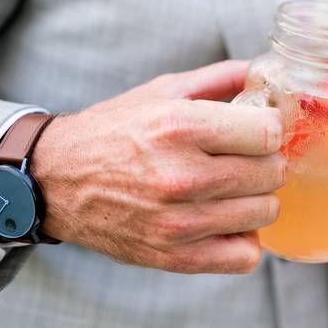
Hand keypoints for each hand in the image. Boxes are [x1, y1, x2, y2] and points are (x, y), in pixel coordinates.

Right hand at [30, 60, 284, 273]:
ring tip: (233, 188)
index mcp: (179, 127)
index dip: (272, 128)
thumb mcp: (164, 91)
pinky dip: (244, 239)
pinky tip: (226, 220)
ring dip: (257, 198)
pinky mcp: (174, 257)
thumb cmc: (115, 131)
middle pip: (272, 172)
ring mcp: (179, 222)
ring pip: (265, 212)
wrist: (55, 181)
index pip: (269, 133)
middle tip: (246, 158)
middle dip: (266, 161)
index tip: (260, 129)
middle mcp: (181, 176)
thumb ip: (221, 77)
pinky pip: (245, 256)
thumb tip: (267, 69)